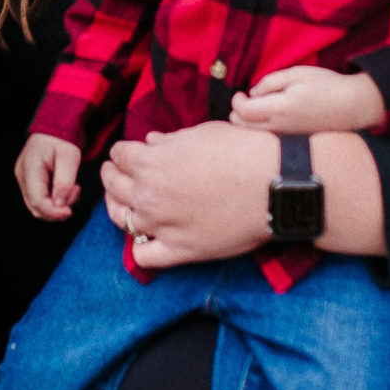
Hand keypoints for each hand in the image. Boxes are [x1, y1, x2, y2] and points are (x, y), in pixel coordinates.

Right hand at [15, 133, 80, 219]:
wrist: (54, 130)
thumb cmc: (62, 140)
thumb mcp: (70, 158)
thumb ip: (64, 183)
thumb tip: (60, 205)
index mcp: (30, 168)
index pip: (38, 201)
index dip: (54, 212)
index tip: (69, 211)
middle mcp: (22, 175)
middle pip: (36, 207)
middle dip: (57, 209)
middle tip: (74, 192)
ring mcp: (23, 179)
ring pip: (38, 206)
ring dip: (57, 205)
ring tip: (72, 188)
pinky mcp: (28, 182)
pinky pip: (40, 199)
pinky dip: (54, 200)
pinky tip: (65, 188)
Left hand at [101, 121, 273, 268]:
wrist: (275, 185)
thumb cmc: (243, 152)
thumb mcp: (203, 134)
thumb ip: (170, 141)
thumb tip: (151, 142)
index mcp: (150, 161)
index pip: (119, 155)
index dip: (123, 152)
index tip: (128, 154)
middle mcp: (148, 194)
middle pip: (113, 186)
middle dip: (113, 176)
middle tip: (118, 174)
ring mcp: (161, 225)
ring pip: (120, 220)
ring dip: (119, 208)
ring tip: (126, 203)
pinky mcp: (179, 251)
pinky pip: (143, 256)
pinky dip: (139, 247)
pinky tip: (147, 236)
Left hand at [230, 66, 384, 133]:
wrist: (353, 106)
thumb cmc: (327, 86)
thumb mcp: (297, 74)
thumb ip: (270, 82)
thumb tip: (253, 93)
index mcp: (280, 109)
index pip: (243, 112)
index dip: (236, 101)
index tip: (241, 93)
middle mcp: (280, 127)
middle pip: (242, 128)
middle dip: (237, 113)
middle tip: (246, 99)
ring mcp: (286, 137)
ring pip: (253, 135)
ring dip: (248, 122)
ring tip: (259, 107)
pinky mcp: (293, 141)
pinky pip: (267, 138)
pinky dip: (260, 128)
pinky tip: (271, 116)